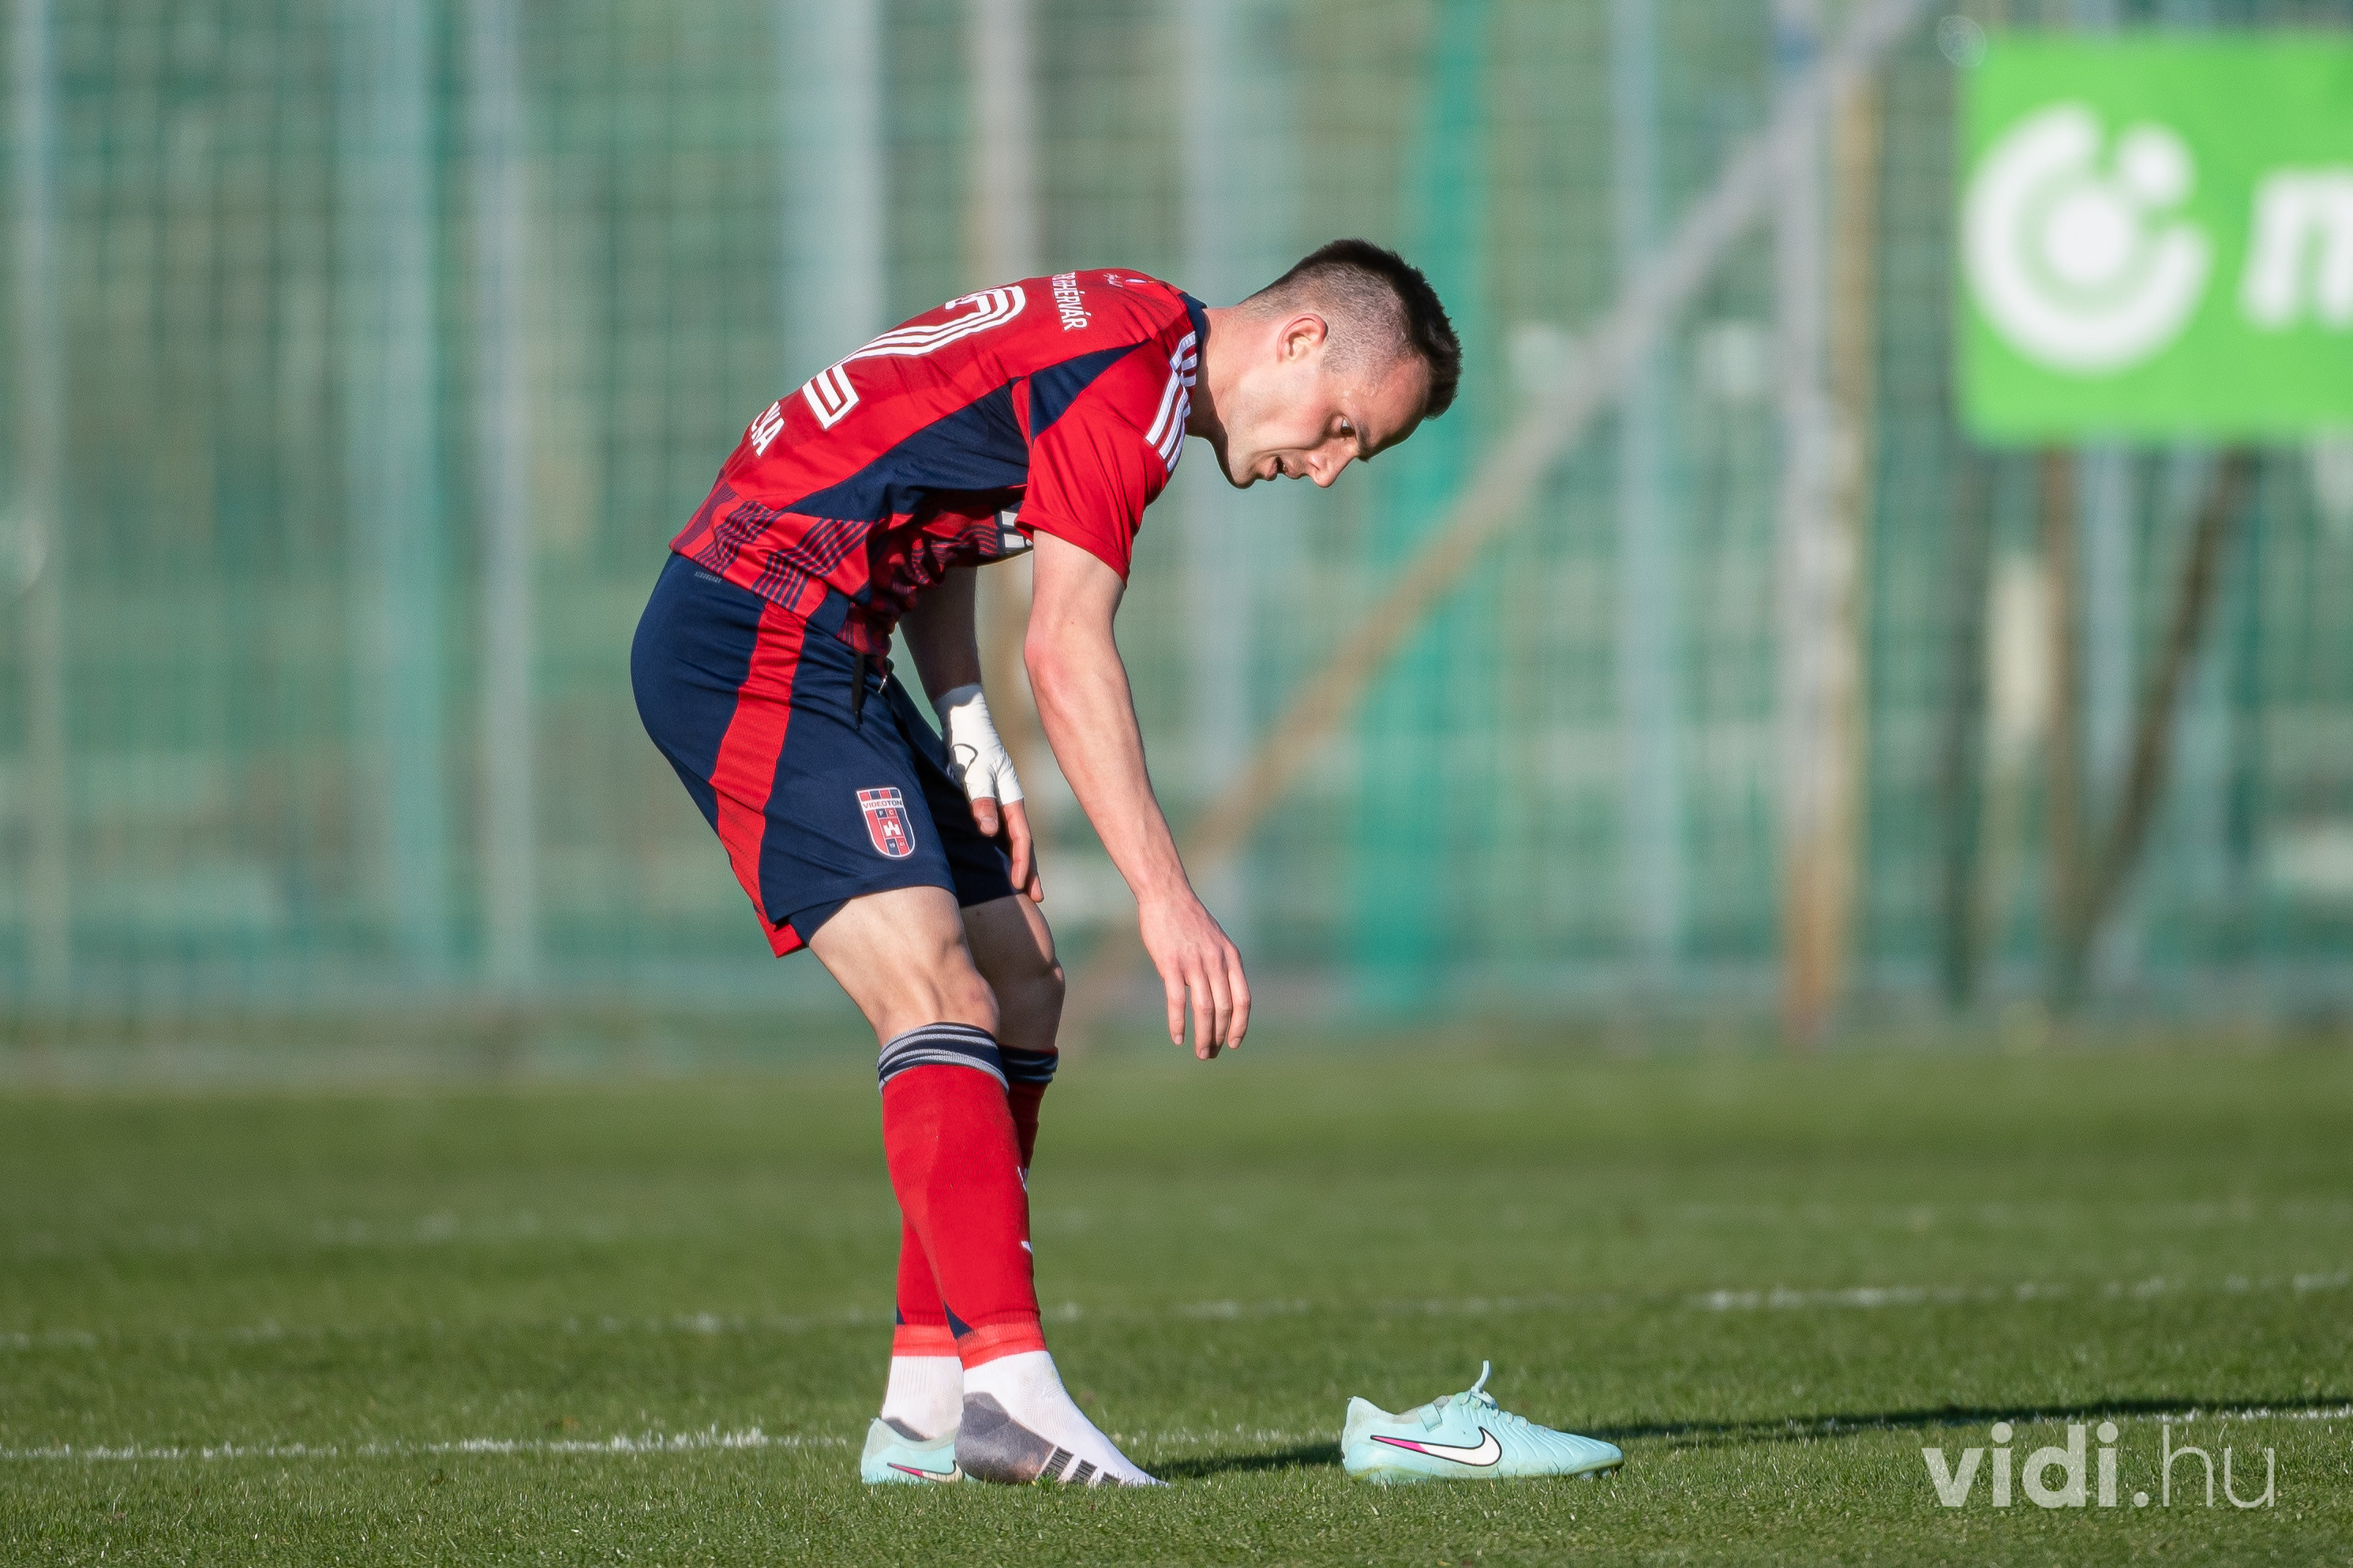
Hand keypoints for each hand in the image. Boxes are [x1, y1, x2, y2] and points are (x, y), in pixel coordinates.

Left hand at [939, 683, 1041, 901]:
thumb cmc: (969, 743)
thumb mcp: (973, 773)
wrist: (963, 717)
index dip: (1021, 863)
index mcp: (1012, 796)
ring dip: (1018, 859)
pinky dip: (1003, 845)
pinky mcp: (987, 794)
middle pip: (1023, 841)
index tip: (1019, 887)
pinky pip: (1000, 827)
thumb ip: (981, 801)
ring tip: (1022, 885)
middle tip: (1036, 898)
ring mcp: (1001, 797)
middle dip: (1030, 869)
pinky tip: (998, 856)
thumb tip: (991, 833)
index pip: (1021, 837)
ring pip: (1013, 835)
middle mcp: (1010, 800)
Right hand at [1137, 893, 1249, 1059]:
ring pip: (1204, 1009)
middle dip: (1219, 1036)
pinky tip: (1178, 1038)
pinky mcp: (1170, 964)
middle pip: (1224, 1009)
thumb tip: (1221, 996)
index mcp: (1231, 957)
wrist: (1166, 895)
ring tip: (1200, 1053)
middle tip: (1210, 1054)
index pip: (1243, 999)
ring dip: (1203, 1036)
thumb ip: (1221, 965)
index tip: (1234, 1043)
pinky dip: (1178, 1023)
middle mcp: (1216, 961)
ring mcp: (1194, 963)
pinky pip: (1177, 1001)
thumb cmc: (1189, 920)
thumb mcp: (1216, 940)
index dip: (1240, 1025)